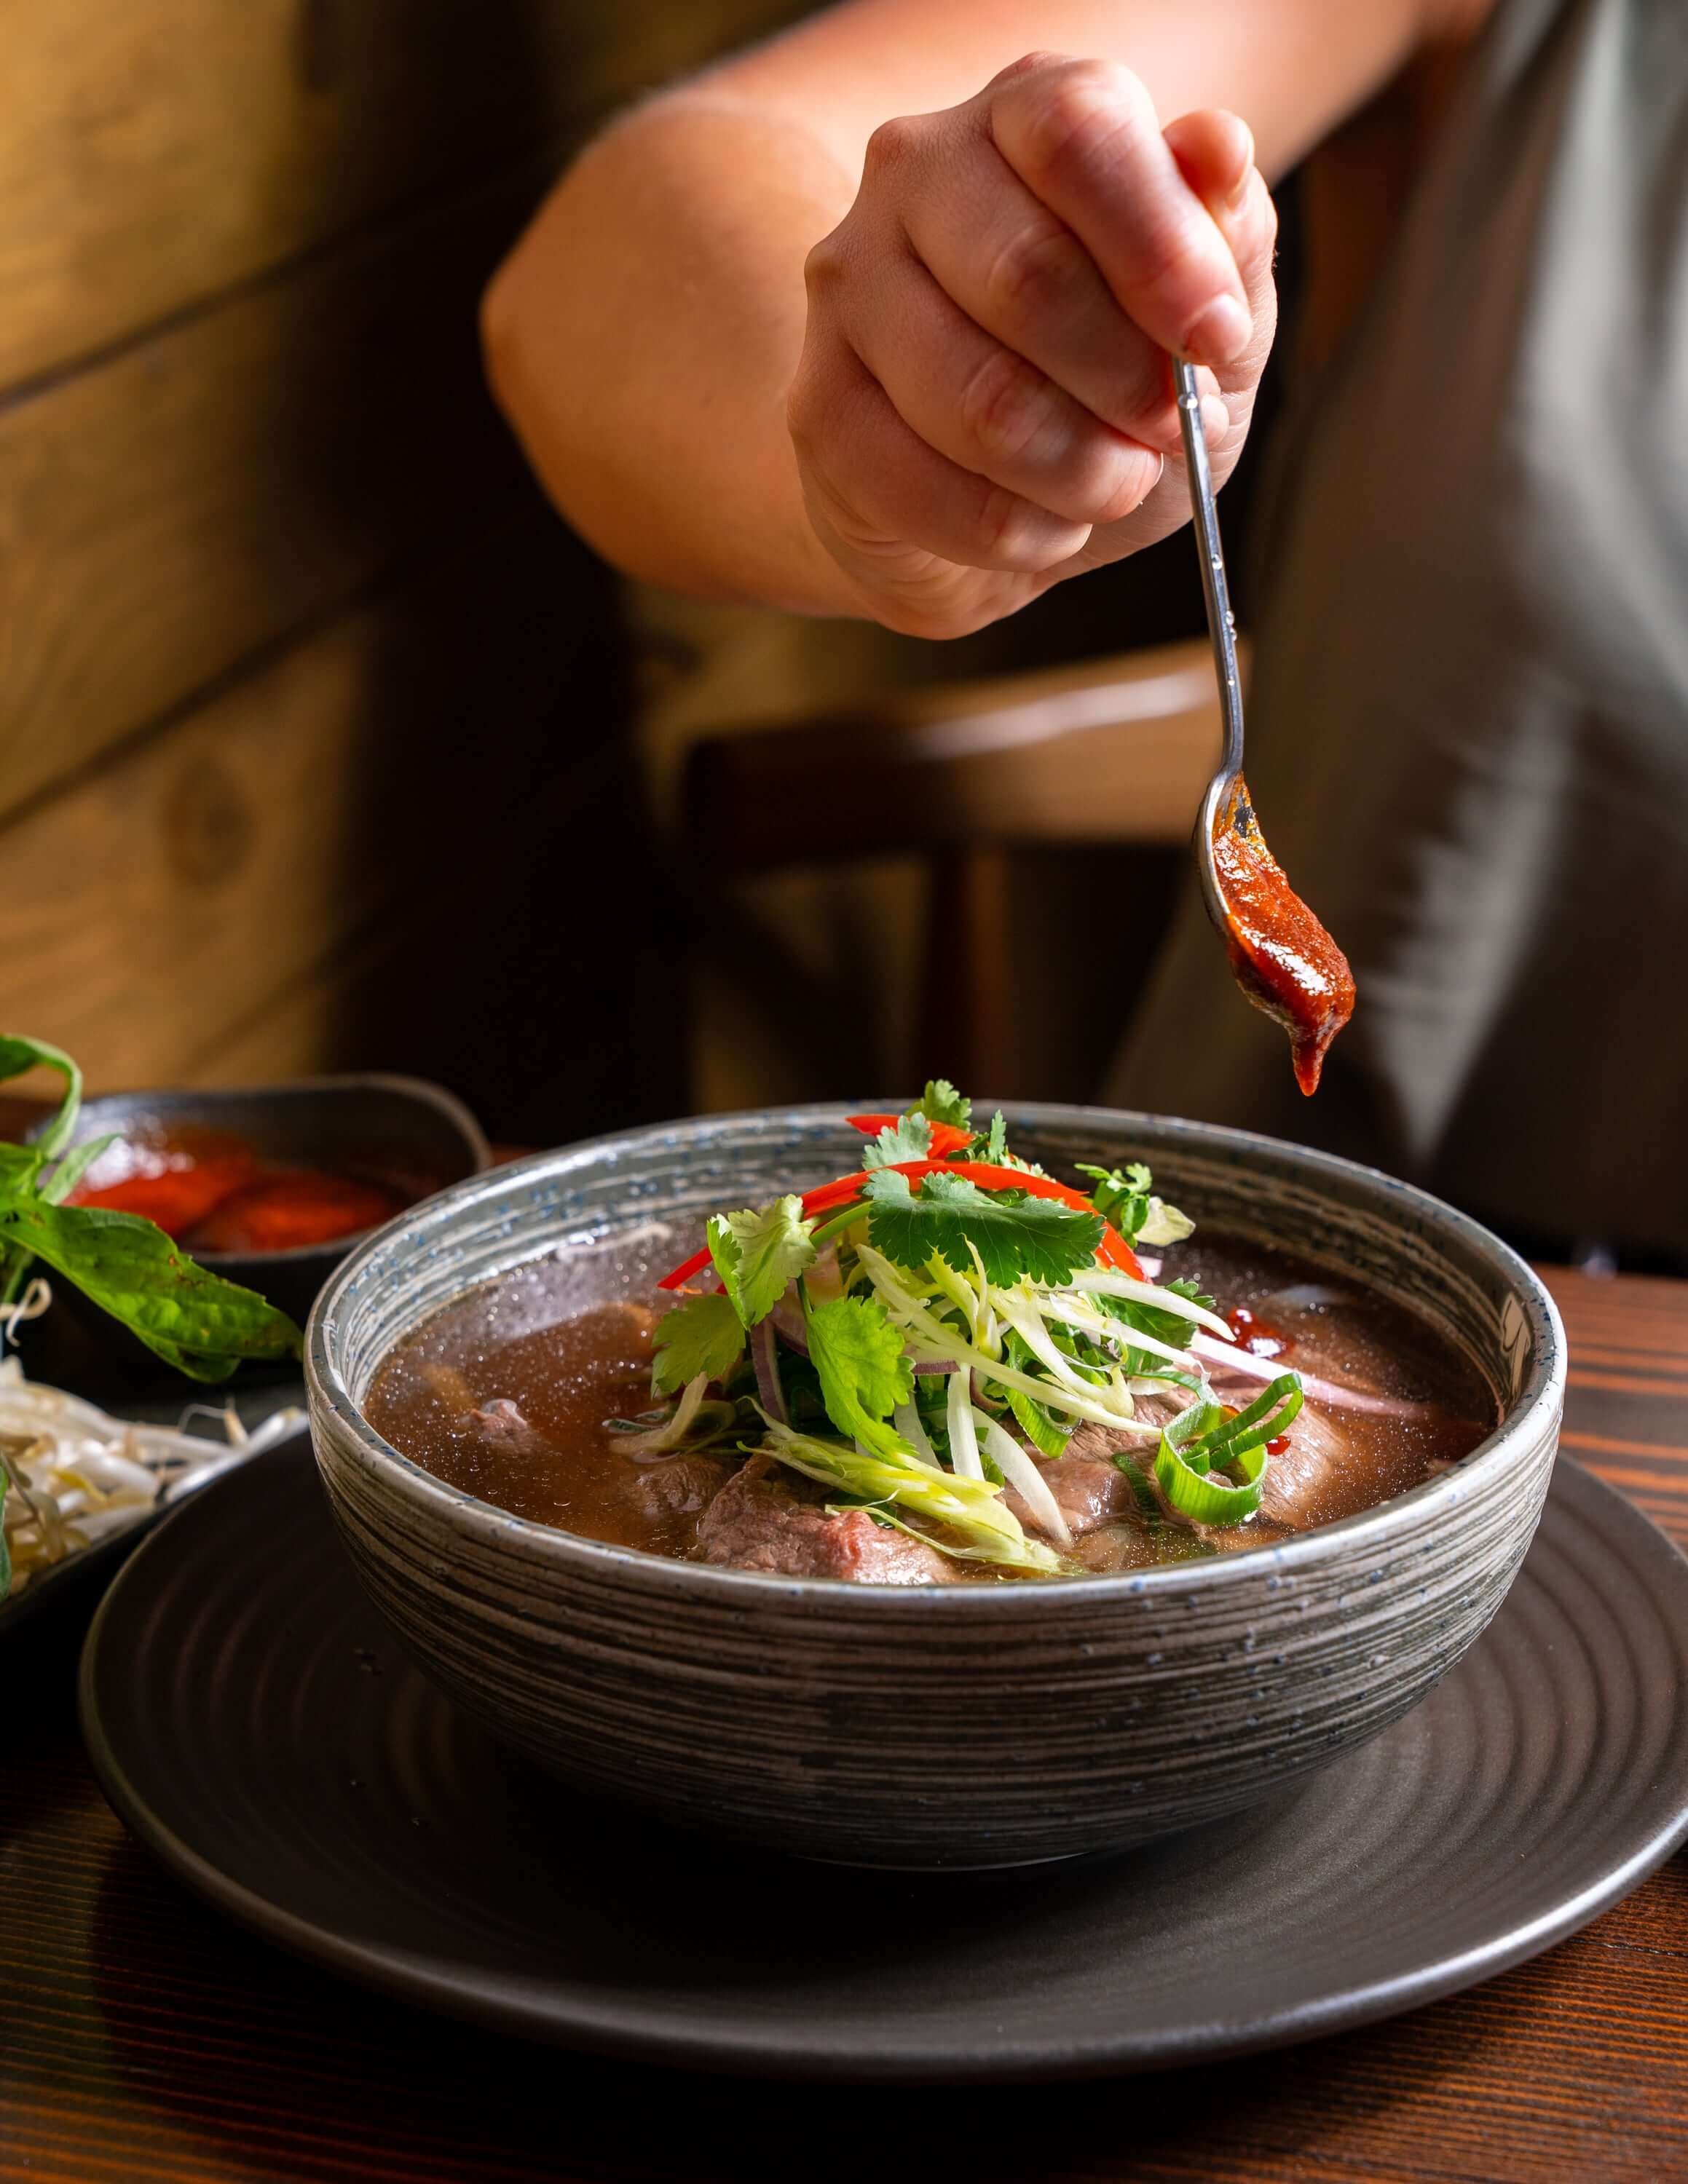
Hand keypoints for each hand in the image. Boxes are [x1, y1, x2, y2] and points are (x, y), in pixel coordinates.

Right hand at [787, 52, 1276, 637]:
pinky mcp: (819, 407)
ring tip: (1109, 483)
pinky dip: (1015, 533)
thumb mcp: (1206, 313)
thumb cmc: (1111, 378)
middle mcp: (915, 172)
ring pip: (978, 401)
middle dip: (1127, 384)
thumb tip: (1218, 146)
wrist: (1004, 491)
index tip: (1216, 340)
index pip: (1077, 132)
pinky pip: (927, 491)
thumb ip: (1227, 235)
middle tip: (1164, 432)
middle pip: (1026, 275)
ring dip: (1077, 472)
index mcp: (1024, 110)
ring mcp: (850, 287)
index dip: (1161, 249)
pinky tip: (1045, 525)